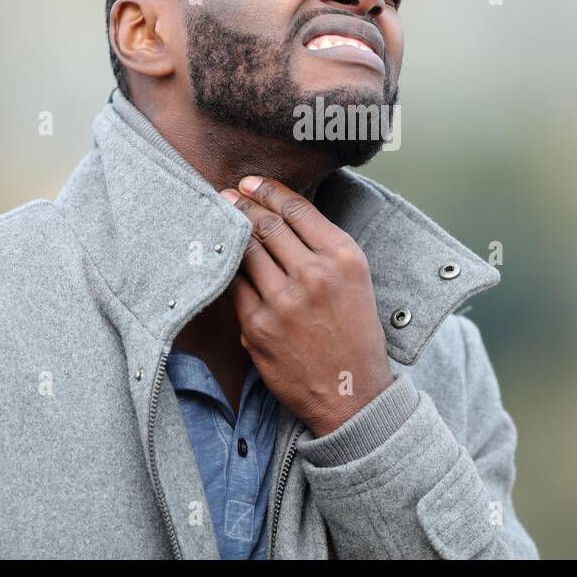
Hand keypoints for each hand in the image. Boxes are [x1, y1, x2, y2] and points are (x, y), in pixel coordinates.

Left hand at [221, 175, 395, 437]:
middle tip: (227, 195)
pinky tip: (222, 259)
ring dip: (230, 231)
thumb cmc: (355, 335)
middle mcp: (314, 274)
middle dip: (242, 204)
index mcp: (343, 257)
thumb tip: (282, 216)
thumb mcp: (356, 281)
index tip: (250, 182)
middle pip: (267, 225)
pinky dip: (228, 270)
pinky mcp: (257, 326)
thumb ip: (324, 248)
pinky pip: (234, 286)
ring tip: (220, 217)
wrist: (352, 394)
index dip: (268, 190)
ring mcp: (283, 300)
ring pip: (246, 250)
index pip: (297, 209)